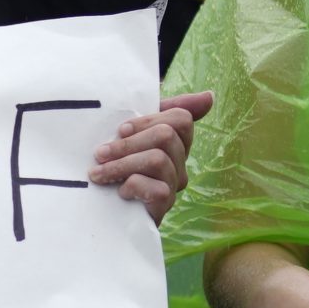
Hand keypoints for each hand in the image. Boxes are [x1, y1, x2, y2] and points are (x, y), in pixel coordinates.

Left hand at [89, 91, 212, 222]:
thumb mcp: (131, 132)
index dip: (149, 120)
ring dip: (122, 164)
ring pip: (158, 160)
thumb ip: (160, 111)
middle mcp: (179, 163)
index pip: (181, 118)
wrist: (99, 210)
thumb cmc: (114, 164)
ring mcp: (173, 185)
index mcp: (173, 142)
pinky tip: (118, 192)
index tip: (121, 130)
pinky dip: (132, 186)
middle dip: (127, 143)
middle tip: (99, 154)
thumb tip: (209, 96)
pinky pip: (157, 189)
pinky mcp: (164, 206)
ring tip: (99, 173)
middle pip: (166, 136)